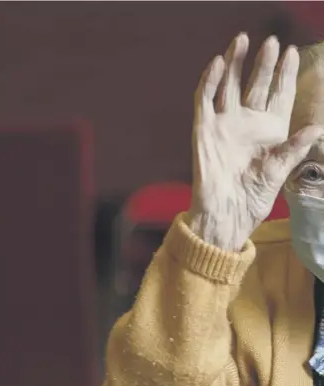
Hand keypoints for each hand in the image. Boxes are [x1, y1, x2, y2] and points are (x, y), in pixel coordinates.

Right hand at [189, 33, 321, 250]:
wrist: (226, 215)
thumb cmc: (253, 198)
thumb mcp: (279, 172)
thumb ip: (294, 148)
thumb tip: (318, 128)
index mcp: (269, 132)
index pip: (278, 95)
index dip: (285, 75)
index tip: (293, 53)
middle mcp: (247, 124)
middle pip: (255, 85)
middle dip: (263, 64)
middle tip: (272, 43)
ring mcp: (224, 125)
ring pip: (229, 86)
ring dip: (235, 63)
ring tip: (242, 39)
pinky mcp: (204, 130)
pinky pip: (205, 100)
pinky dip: (210, 81)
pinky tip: (218, 64)